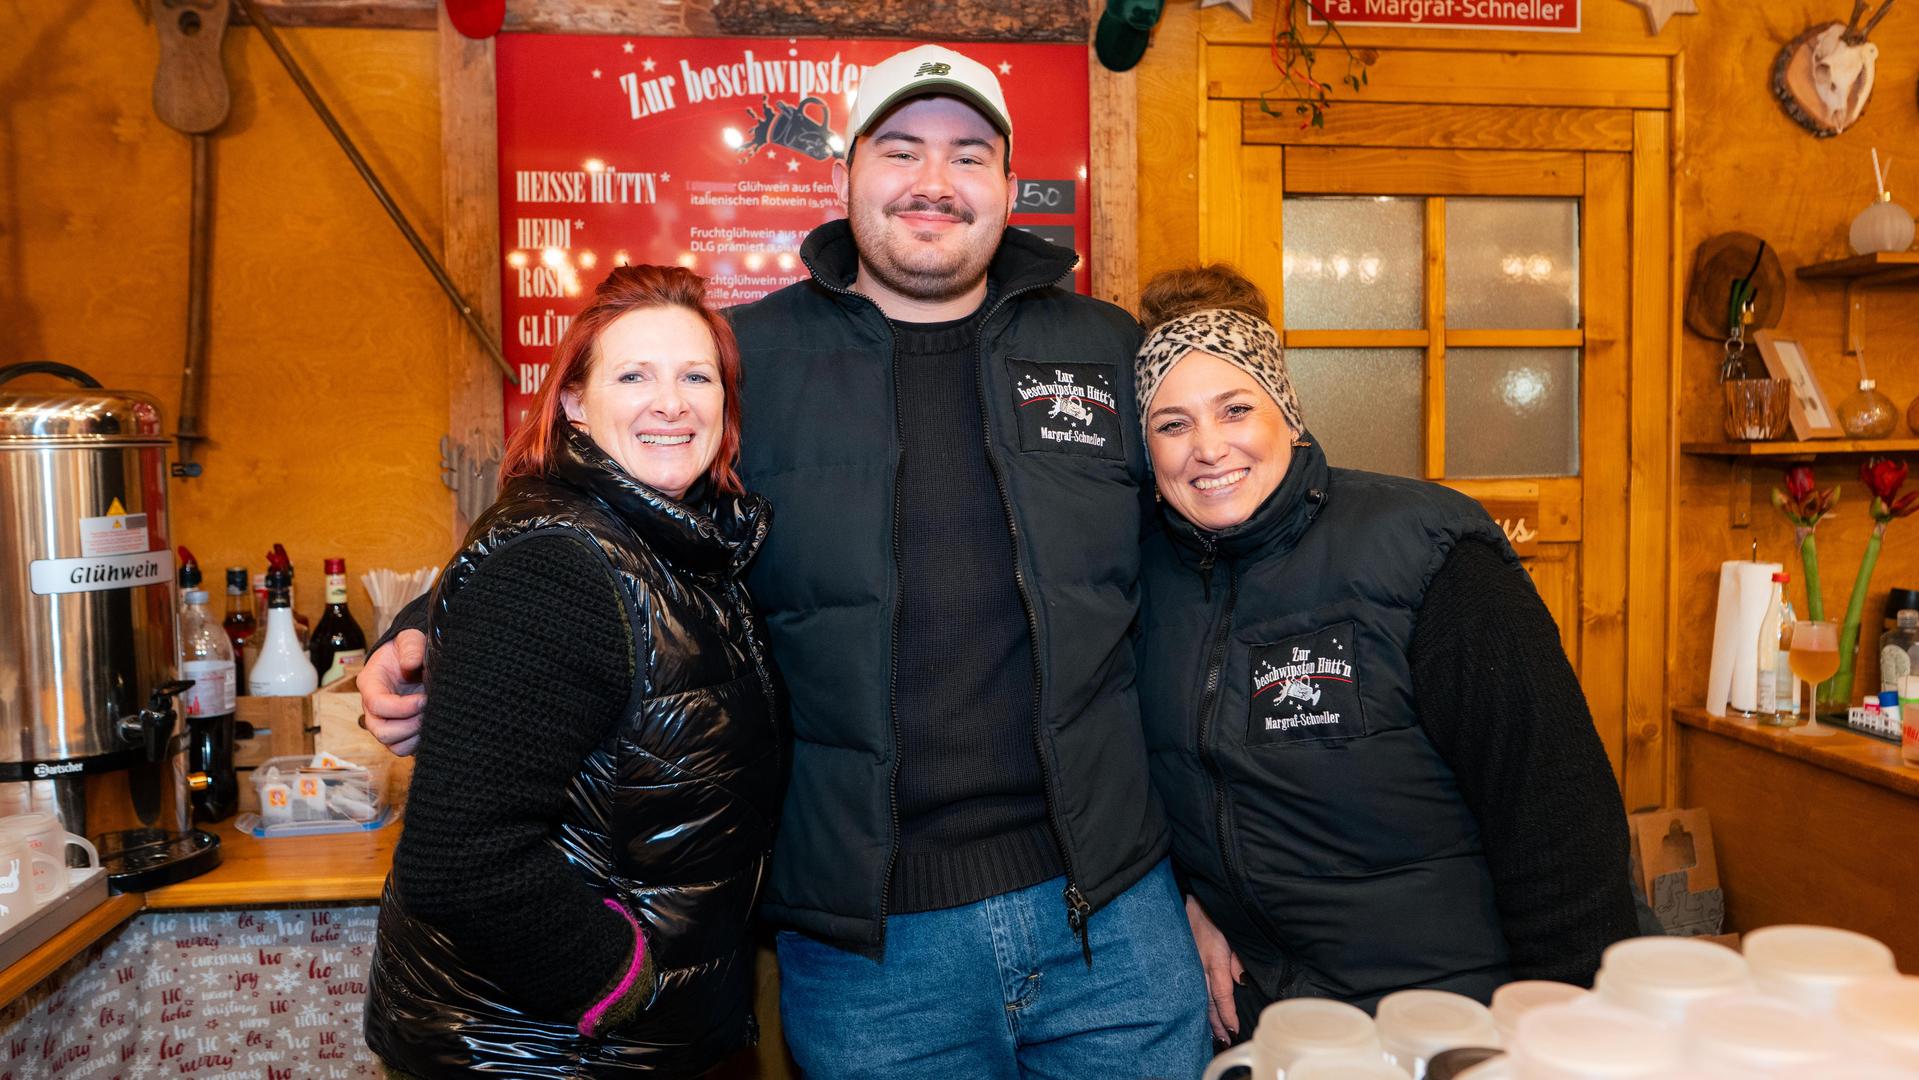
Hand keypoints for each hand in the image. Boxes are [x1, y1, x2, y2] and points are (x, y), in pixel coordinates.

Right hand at [356, 630, 426, 755]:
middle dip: (409, 726)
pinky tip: (431, 726)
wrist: (412, 657)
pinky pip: (404, 748)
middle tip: (429, 712)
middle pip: (381, 731)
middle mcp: (373, 707)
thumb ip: (411, 647)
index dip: (402, 707)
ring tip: (430, 719)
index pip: (377, 704)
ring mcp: (384, 721)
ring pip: (393, 745)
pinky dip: (418, 743)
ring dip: (414, 736)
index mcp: (370, 683)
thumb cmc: (408, 648)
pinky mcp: (398, 731)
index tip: (424, 699)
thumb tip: (411, 664)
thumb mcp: (410, 638)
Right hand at [1186, 894, 1244, 1043]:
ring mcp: (1187, 965)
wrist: (1187, 897)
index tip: (1234, 1029)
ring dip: (1204, 1017)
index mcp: (1214, 960)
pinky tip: (1194, 1012)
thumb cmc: (1213, 914)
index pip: (1222, 996)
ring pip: (1196, 998)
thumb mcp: (1232, 934)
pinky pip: (1187, 987)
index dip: (1228, 1015)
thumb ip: (1236, 958)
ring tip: (1212, 1033)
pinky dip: (1192, 1003)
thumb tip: (1239, 981)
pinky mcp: (1181, 962)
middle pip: (1207, 1003)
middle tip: (1224, 1039)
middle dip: (1216, 1023)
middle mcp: (1199, 966)